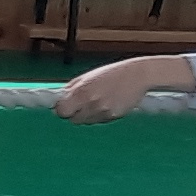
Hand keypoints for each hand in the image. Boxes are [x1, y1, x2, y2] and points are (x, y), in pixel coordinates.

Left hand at [52, 57, 176, 124]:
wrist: (138, 75)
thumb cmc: (110, 74)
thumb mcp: (87, 77)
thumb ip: (70, 89)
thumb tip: (57, 100)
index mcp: (81, 91)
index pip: (61, 111)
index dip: (62, 109)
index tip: (65, 105)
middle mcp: (91, 103)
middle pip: (73, 119)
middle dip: (74, 113)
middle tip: (82, 104)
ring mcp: (103, 111)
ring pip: (86, 121)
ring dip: (88, 115)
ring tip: (98, 101)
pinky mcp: (114, 117)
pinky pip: (100, 121)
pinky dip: (100, 115)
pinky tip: (108, 103)